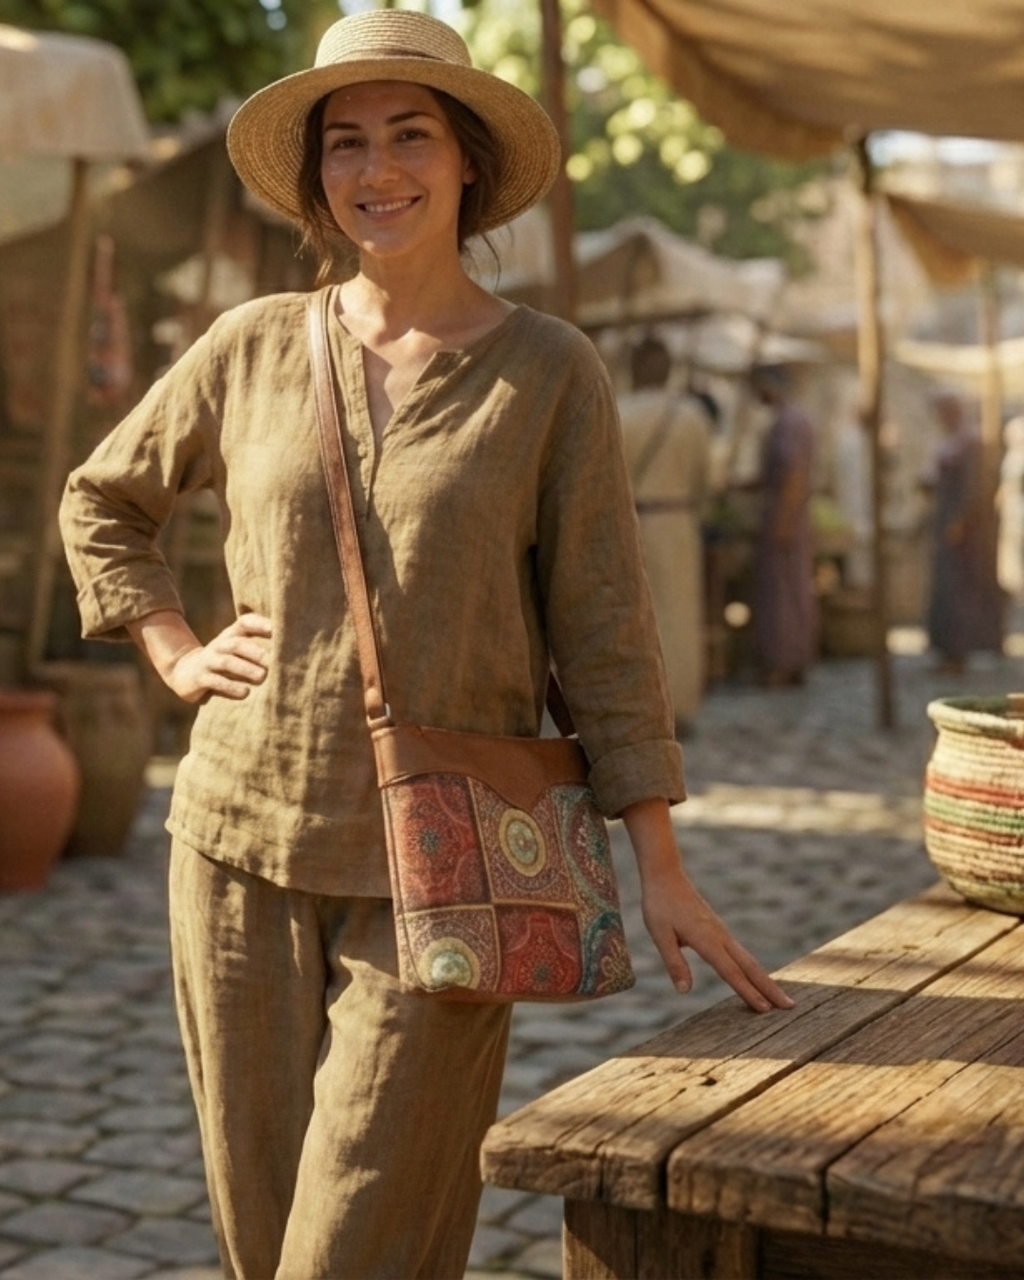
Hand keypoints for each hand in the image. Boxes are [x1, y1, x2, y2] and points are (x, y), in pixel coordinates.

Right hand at [128, 609, 271, 704]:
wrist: (185, 672)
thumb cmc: (223, 662)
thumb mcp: (237, 651)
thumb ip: (258, 649)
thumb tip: (292, 653)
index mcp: (231, 636)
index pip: (244, 623)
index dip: (259, 624)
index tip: (276, 629)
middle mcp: (219, 646)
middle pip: (236, 644)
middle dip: (255, 652)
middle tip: (272, 660)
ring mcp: (208, 661)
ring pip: (226, 662)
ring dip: (245, 669)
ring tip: (262, 677)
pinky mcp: (199, 678)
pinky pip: (215, 681)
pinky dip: (230, 687)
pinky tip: (245, 693)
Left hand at [639, 859, 792, 1012]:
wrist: (666, 875)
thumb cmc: (660, 905)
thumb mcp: (660, 934)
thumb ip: (674, 962)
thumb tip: (684, 991)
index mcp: (706, 939)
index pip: (730, 971)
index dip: (747, 992)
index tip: (765, 1009)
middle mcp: (720, 936)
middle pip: (749, 967)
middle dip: (769, 988)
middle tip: (790, 1007)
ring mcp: (722, 932)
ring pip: (748, 960)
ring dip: (764, 980)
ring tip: (780, 998)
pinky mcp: (719, 930)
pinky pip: (740, 953)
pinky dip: (753, 968)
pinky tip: (756, 977)